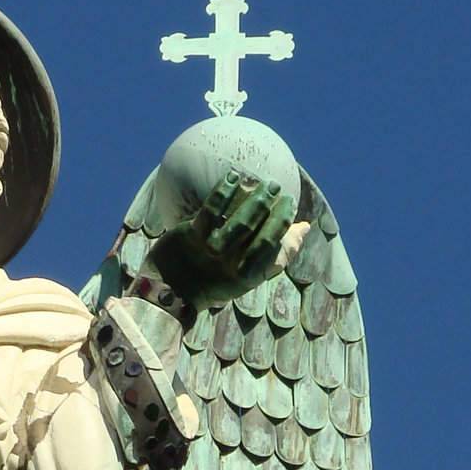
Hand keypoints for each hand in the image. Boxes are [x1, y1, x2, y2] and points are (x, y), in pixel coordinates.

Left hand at [148, 167, 308, 308]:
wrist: (166, 293)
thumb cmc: (211, 282)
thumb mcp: (244, 275)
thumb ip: (273, 255)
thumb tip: (304, 227)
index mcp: (247, 277)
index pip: (276, 250)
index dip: (287, 226)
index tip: (291, 206)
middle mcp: (232, 267)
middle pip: (263, 236)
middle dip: (276, 211)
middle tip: (279, 190)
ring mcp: (212, 253)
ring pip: (241, 223)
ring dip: (256, 199)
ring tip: (265, 183)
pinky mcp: (191, 238)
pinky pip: (212, 211)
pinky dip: (224, 192)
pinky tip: (233, 176)